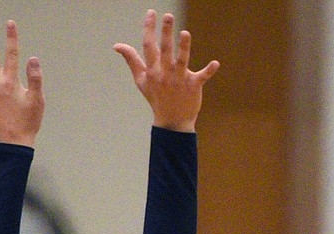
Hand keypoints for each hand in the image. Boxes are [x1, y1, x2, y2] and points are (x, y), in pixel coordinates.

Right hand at [114, 9, 219, 131]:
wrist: (172, 122)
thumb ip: (131, 60)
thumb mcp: (141, 80)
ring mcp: (180, 80)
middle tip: (168, 16)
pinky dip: (209, 70)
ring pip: (182, 61)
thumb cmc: (156, 98)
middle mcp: (165, 74)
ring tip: (185, 33)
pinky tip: (216, 63)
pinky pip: (202, 77)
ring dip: (184, 47)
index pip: (148, 46)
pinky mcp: (193, 86)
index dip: (149, 28)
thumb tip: (117, 45)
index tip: (151, 12)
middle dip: (165, 33)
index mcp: (152, 71)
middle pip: (165, 50)